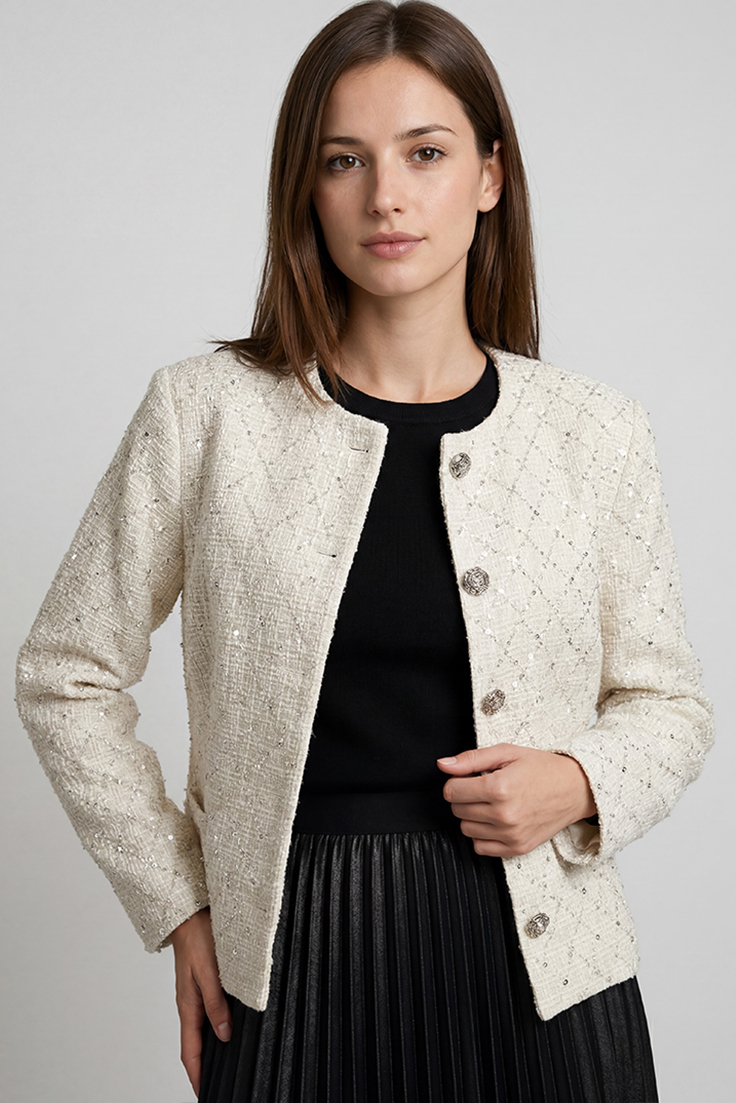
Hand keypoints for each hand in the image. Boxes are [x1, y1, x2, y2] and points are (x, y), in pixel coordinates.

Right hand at [169, 907, 231, 1098]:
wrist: (191, 911)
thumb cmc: (199, 937)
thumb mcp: (210, 972)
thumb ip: (216, 1004)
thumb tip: (224, 1034)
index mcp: (188, 1005)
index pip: (190, 1051)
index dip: (196, 1075)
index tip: (203, 1093)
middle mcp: (189, 1003)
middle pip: (194, 1044)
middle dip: (202, 1067)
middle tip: (216, 1082)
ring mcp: (194, 993)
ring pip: (200, 1028)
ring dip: (209, 1048)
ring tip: (222, 1063)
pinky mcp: (201, 982)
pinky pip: (206, 1012)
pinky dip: (214, 1025)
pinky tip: (225, 1026)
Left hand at [437, 743, 596, 856]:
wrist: (575, 789)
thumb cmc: (542, 768)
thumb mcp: (507, 753)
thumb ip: (471, 759)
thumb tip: (443, 765)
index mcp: (499, 788)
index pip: (452, 792)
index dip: (456, 782)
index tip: (468, 778)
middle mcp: (503, 815)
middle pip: (457, 810)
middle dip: (465, 797)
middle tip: (484, 788)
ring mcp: (510, 835)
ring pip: (466, 829)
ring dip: (473, 815)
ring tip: (492, 802)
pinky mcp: (517, 848)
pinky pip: (480, 847)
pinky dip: (482, 834)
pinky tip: (495, 820)